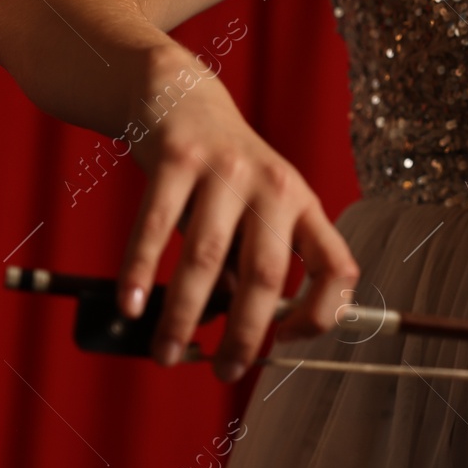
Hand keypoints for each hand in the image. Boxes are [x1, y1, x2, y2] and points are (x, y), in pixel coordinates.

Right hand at [115, 47, 358, 381]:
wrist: (180, 95)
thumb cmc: (220, 172)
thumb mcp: (253, 209)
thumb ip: (247, 261)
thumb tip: (233, 329)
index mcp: (302, 204)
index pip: (336, 264)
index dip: (324, 312)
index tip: (289, 343)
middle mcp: (273, 186)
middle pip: (266, 275)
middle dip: (245, 335)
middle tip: (223, 372)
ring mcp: (225, 170)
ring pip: (206, 259)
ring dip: (183, 316)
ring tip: (166, 353)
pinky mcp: (177, 158)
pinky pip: (156, 226)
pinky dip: (141, 271)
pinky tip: (132, 306)